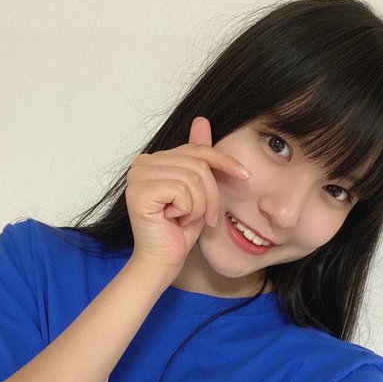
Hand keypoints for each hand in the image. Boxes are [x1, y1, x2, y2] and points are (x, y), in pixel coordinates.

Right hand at [125, 116, 250, 280]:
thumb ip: (198, 157)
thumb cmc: (179, 230)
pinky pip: (181, 190)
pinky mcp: (139, 191)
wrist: (163, 261)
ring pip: (192, 178)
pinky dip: (187, 210)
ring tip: (186, 219)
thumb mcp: (198, 190)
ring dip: (198, 205)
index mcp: (153, 159)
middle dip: (210, 194)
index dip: (224, 162)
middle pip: (198, 164)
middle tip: (206, 217)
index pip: (197, 149)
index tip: (245, 175)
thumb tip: (201, 120)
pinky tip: (173, 219)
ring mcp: (137, 176)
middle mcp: (142, 163)